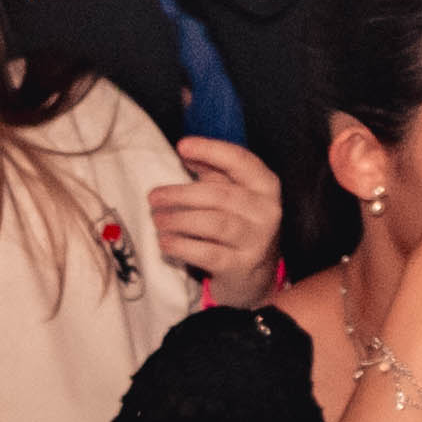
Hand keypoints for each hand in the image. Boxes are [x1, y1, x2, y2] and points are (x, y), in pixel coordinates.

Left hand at [149, 135, 286, 309]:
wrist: (255, 274)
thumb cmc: (238, 224)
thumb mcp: (232, 194)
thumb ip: (213, 172)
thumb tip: (186, 150)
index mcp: (265, 186)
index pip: (241, 161)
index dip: (212, 151)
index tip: (183, 146)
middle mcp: (266, 211)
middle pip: (221, 196)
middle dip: (182, 194)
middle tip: (154, 196)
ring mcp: (256, 241)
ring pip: (214, 224)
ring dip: (179, 220)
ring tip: (157, 219)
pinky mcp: (240, 266)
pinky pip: (207, 253)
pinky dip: (182, 246)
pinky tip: (165, 242)